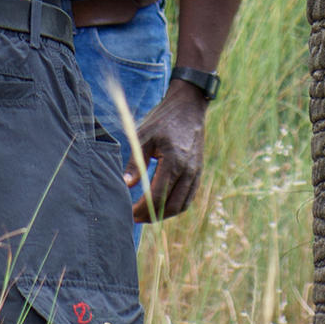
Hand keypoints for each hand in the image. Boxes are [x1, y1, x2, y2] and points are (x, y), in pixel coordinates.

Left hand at [128, 79, 208, 219]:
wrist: (189, 105)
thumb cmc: (163, 119)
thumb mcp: (144, 135)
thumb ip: (135, 162)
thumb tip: (126, 186)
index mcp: (173, 162)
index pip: (157, 197)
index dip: (142, 209)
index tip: (128, 213)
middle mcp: (188, 170)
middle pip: (170, 206)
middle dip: (151, 216)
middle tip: (135, 217)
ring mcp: (196, 171)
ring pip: (181, 205)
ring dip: (164, 214)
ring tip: (147, 214)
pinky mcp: (199, 170)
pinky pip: (189, 196)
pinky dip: (176, 206)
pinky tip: (163, 204)